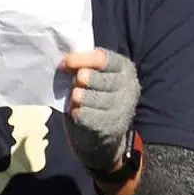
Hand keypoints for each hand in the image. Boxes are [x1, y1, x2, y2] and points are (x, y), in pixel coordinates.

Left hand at [61, 49, 140, 173]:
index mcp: (125, 68)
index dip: (81, 59)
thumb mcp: (96, 75)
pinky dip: (76, 112)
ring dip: (75, 97)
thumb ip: (84, 65)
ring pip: (85, 96)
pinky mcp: (111, 126)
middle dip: (78, 80)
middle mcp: (129, 86)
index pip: (102, 59)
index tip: (64, 63)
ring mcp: (122, 108)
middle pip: (93, 77)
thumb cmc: (96, 96)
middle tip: (75, 85)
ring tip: (77, 100)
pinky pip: (83, 114)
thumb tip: (65, 61)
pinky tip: (78, 112)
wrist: (105, 135)